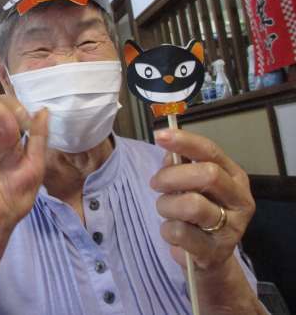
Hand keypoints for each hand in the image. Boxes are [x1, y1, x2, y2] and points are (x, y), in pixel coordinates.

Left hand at [150, 129, 254, 271]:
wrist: (210, 258)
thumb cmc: (199, 213)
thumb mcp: (193, 186)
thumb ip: (181, 166)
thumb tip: (169, 150)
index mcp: (234, 177)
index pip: (211, 152)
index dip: (185, 141)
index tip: (160, 135)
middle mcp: (239, 200)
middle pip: (207, 175)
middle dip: (172, 176)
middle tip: (155, 183)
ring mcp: (231, 228)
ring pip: (192, 205)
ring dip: (166, 205)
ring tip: (165, 210)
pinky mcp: (215, 251)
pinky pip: (180, 232)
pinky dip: (167, 230)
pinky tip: (172, 231)